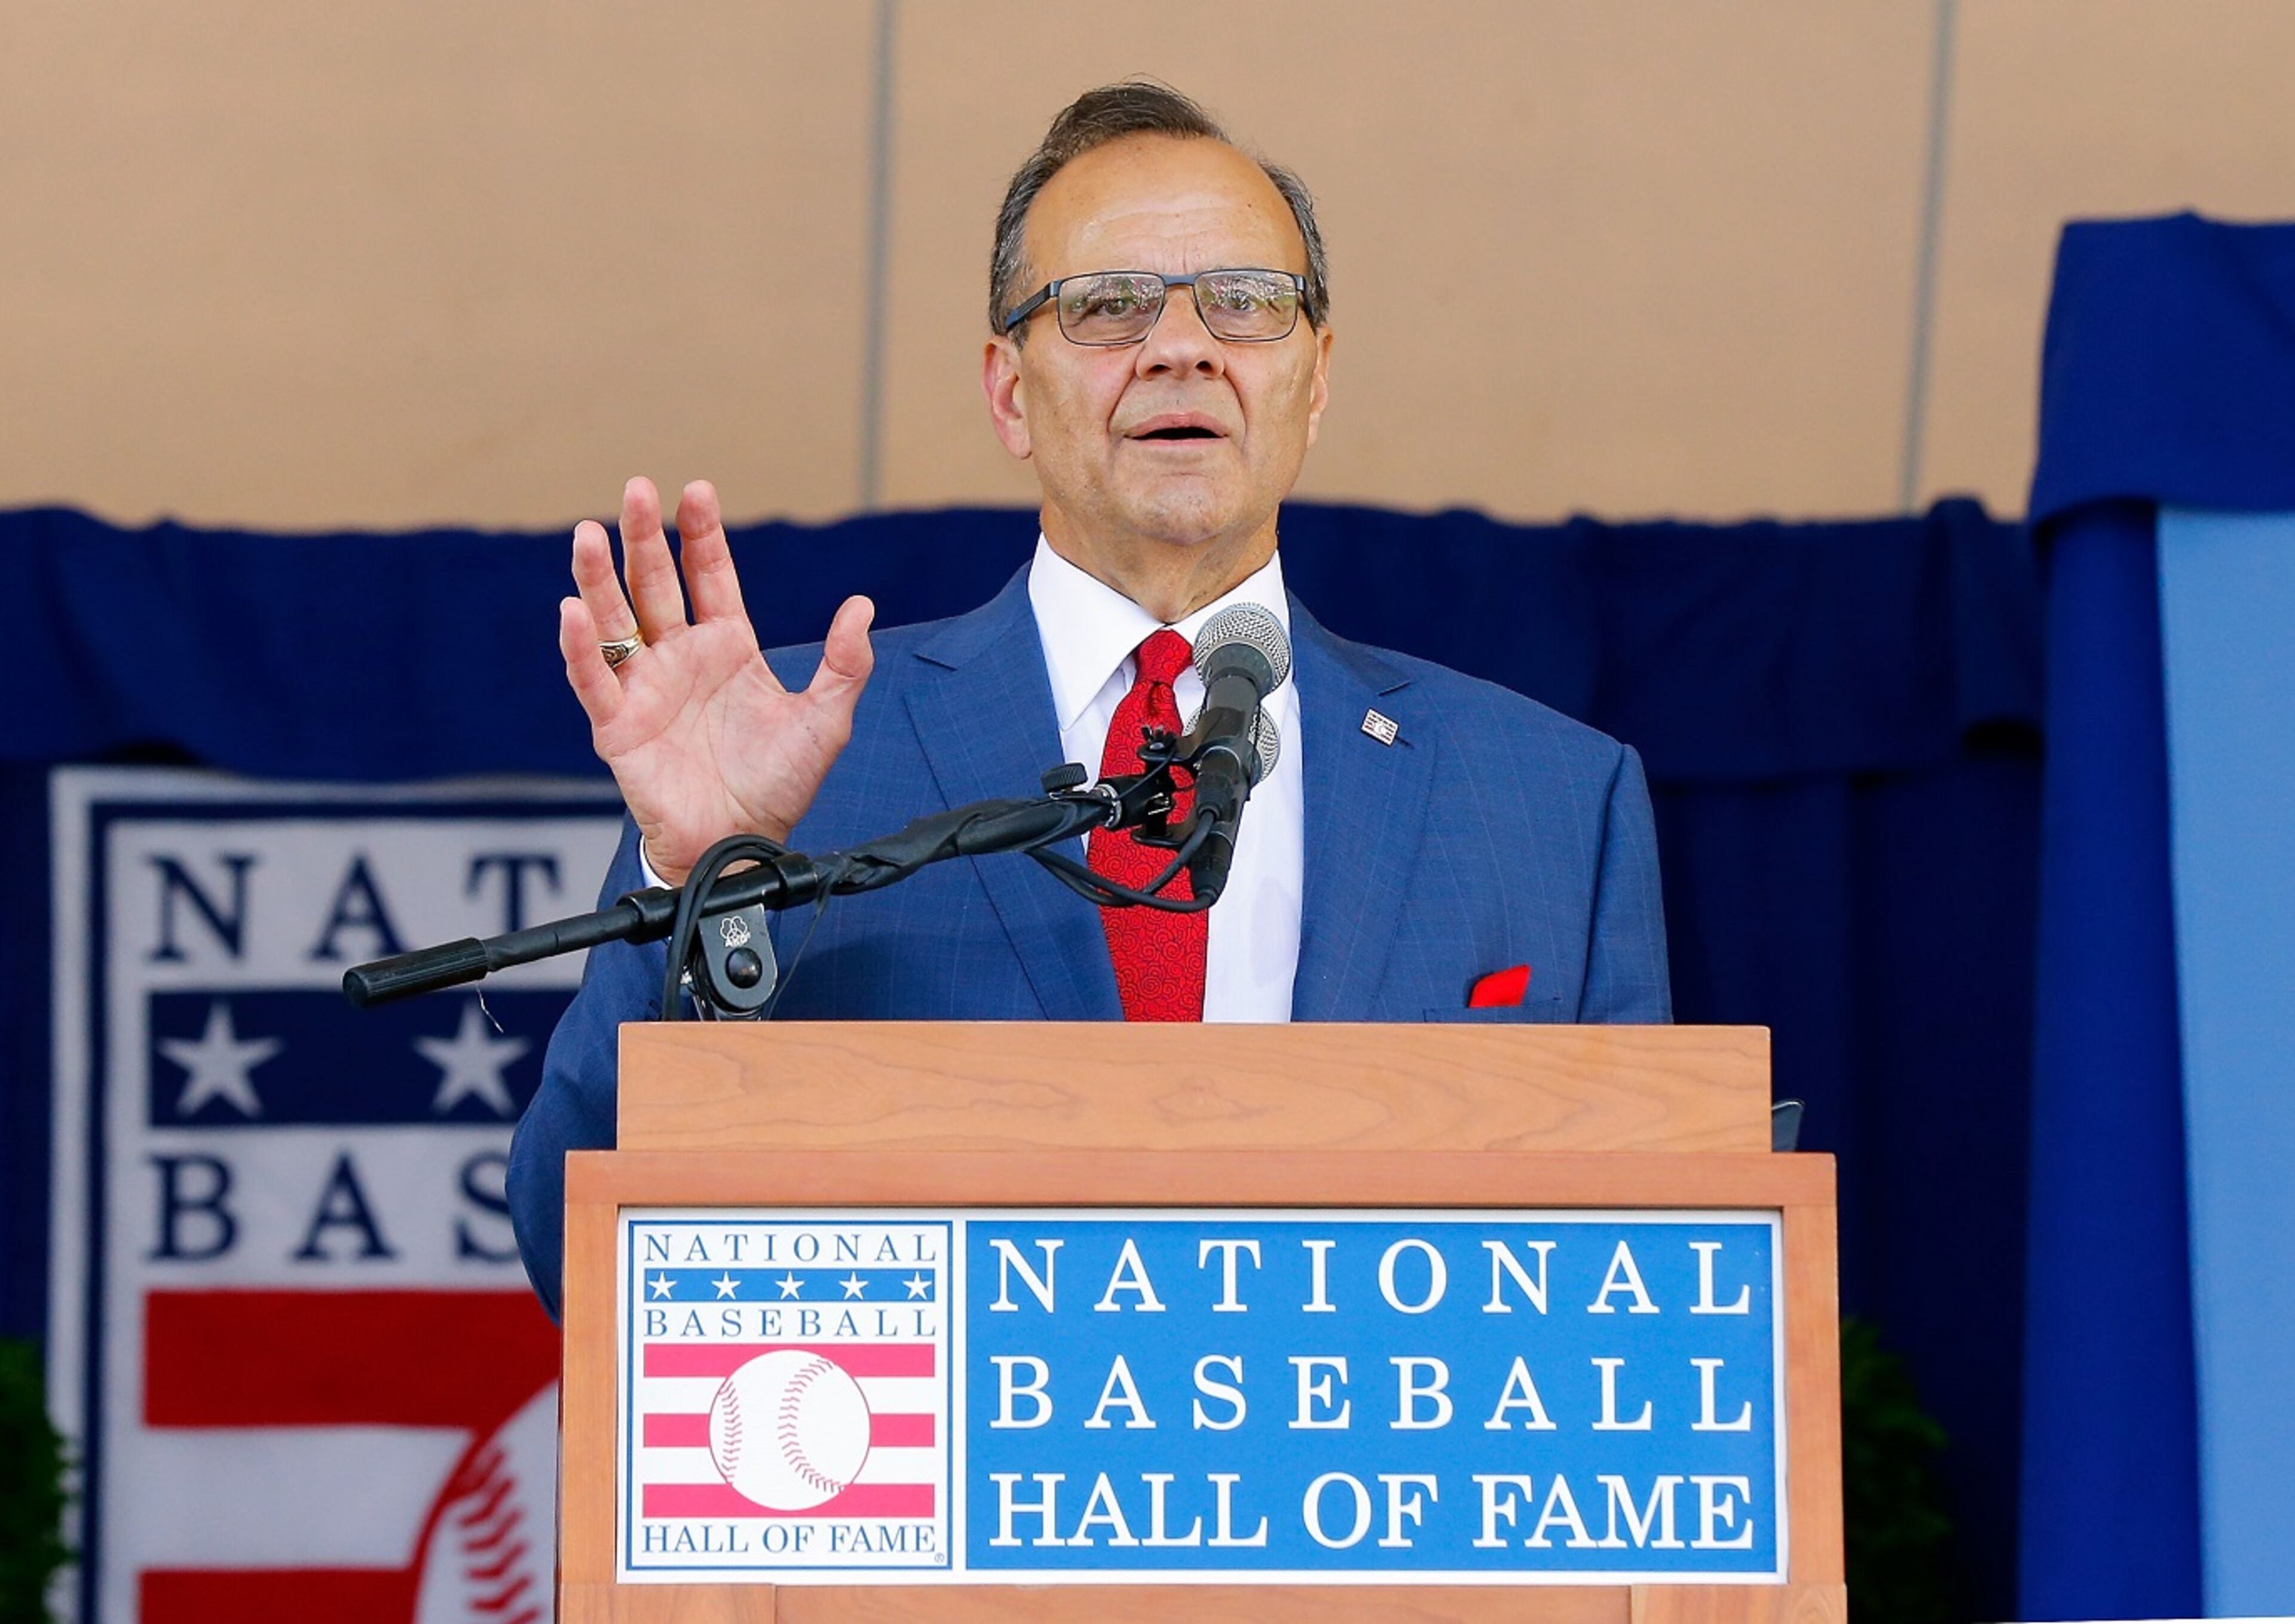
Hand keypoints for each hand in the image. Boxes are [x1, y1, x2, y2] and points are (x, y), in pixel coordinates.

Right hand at [558, 476, 873, 884]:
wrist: (743, 844)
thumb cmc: (779, 786)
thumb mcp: (825, 721)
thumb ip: (845, 664)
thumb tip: (861, 605)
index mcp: (728, 647)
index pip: (710, 576)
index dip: (702, 534)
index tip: (696, 491)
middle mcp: (681, 658)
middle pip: (656, 584)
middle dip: (645, 537)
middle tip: (636, 490)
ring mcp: (646, 688)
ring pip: (616, 620)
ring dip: (600, 577)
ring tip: (590, 534)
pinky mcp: (618, 725)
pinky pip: (593, 679)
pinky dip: (580, 647)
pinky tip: (573, 611)